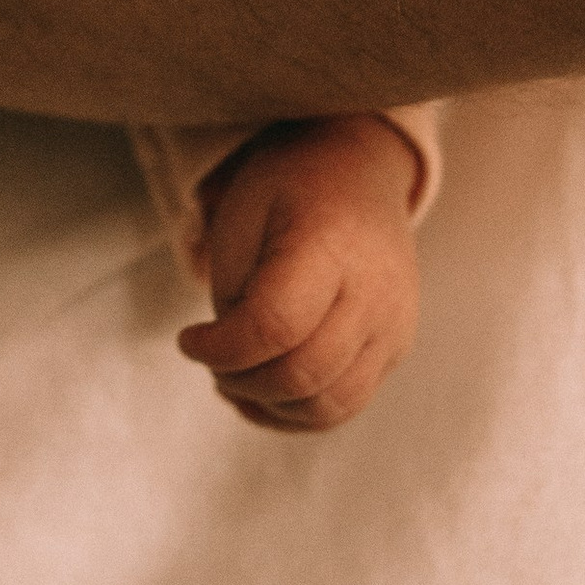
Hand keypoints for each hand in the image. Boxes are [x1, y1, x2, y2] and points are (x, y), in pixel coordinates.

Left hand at [176, 114, 424, 430]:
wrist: (357, 171)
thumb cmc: (287, 190)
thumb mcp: (242, 215)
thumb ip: (234, 293)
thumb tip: (230, 364)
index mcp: (330, 244)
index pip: (275, 325)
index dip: (222, 349)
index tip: (187, 340)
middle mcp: (375, 292)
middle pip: (303, 374)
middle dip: (241, 381)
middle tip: (209, 361)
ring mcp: (394, 325)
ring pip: (330, 405)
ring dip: (270, 406)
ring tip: (232, 380)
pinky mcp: (396, 348)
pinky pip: (347, 404)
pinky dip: (298, 413)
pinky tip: (262, 394)